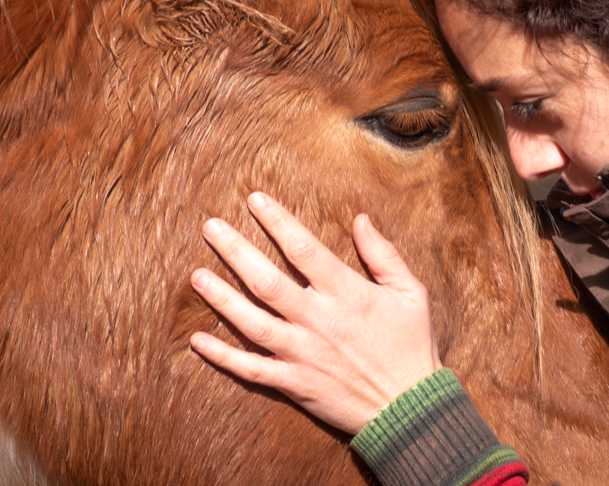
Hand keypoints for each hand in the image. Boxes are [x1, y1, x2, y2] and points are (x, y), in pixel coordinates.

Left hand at [189, 192, 440, 433]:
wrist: (412, 408)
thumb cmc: (412, 346)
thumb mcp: (410, 293)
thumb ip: (383, 254)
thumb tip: (361, 219)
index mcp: (346, 294)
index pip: (303, 249)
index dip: (277, 221)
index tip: (254, 199)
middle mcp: (319, 321)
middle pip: (267, 281)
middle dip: (236, 251)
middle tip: (210, 227)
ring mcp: (303, 354)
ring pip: (252, 322)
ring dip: (221, 298)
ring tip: (196, 275)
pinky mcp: (295, 384)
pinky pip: (252, 369)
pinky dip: (223, 357)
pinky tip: (198, 340)